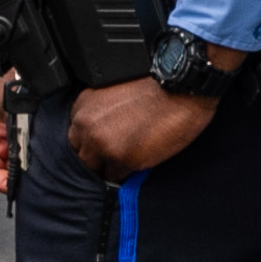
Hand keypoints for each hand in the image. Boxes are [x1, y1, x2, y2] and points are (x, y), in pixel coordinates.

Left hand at [61, 75, 218, 175]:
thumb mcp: (115, 90)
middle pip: (82, 155)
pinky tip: (139, 162)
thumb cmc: (158, 84)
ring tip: (128, 160)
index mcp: (83, 106)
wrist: (183, 87)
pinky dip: (126, 173)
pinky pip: (116, 177)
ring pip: (97, 169)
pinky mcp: (123, 160)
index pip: (77, 135)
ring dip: (111, 167)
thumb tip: (102, 130)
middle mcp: (88, 126)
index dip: (92, 142)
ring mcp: (103, 145)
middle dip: (97, 157)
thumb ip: (100, 111)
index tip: (104, 144)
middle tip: (115, 156)